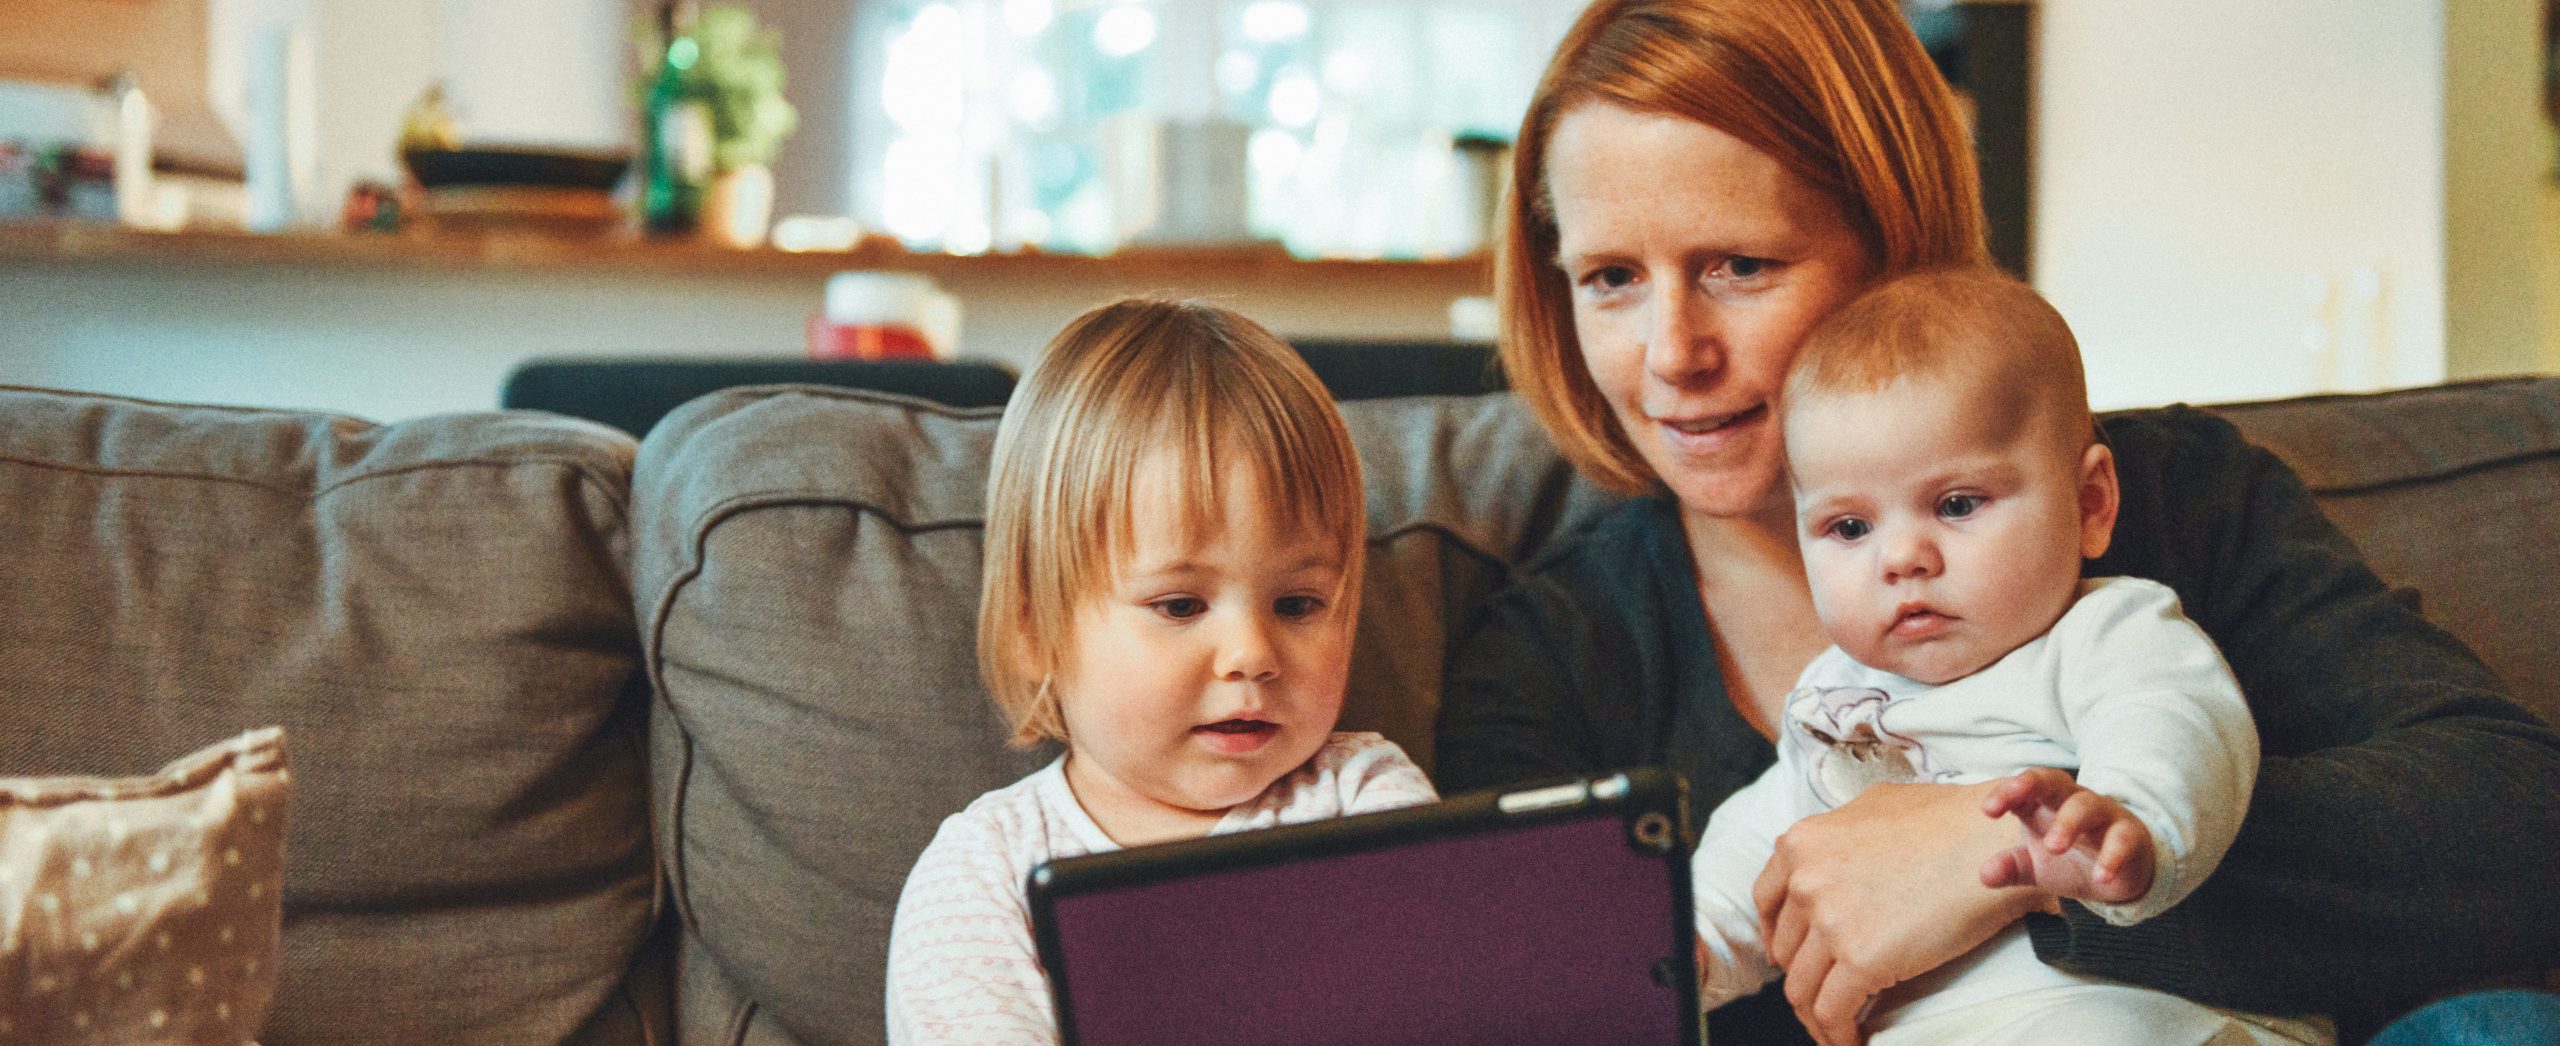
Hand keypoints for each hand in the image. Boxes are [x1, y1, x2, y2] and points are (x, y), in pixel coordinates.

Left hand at [1753, 780, 2051, 1045]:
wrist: (1997, 840)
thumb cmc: (1951, 820)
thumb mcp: (1876, 805)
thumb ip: (1841, 833)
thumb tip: (1834, 855)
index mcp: (1803, 844)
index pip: (1767, 902)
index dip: (1778, 935)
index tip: (1792, 954)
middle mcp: (1806, 881)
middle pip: (1787, 950)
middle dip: (1804, 975)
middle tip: (1826, 992)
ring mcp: (1830, 921)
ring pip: (1802, 988)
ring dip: (1816, 1015)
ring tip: (1838, 1028)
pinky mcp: (1861, 959)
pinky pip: (1832, 1012)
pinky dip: (1838, 1034)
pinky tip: (1853, 1041)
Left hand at [1979, 767, 2155, 904]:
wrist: (2122, 874)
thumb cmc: (2072, 859)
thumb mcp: (2036, 867)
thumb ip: (2012, 867)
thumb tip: (1984, 876)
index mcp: (2045, 803)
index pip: (2024, 788)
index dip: (2006, 793)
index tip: (1988, 810)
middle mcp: (2074, 801)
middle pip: (2054, 781)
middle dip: (2032, 785)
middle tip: (2014, 805)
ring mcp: (2104, 815)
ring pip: (2087, 805)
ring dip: (2069, 823)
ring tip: (2054, 847)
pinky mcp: (2130, 835)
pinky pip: (2122, 839)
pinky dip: (2112, 857)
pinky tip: (2101, 877)